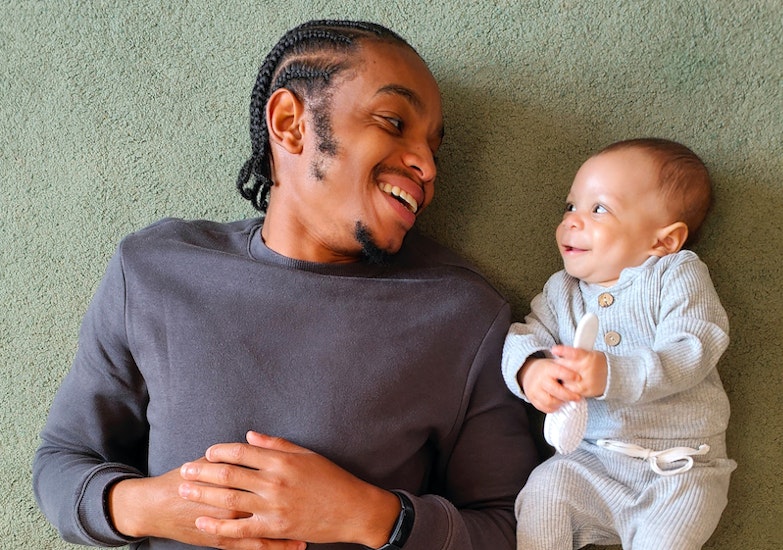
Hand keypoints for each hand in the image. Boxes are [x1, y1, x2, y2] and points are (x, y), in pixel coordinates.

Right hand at [109, 462, 301, 548]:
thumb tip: (257, 441)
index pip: (267, 479)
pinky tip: (292, 547)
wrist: (156, 505)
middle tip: (320, 508)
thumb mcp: (209, 460)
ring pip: (266, 530)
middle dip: (296, 508)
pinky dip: (274, 549)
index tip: (313, 483)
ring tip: (312, 533)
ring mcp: (228, 526)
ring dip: (291, 533)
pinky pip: (253, 548)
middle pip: (271, 506)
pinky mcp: (222, 542)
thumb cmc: (185, 478)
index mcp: (232, 479)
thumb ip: (235, 454)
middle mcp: (232, 504)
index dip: (291, 481)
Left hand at [178, 431, 399, 547]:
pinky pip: (240, 528)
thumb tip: (249, 436)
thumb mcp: (307, 454)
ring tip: (185, 489)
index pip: (241, 452)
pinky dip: (218, 525)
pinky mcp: (275, 528)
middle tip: (184, 470)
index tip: (207, 453)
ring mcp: (273, 506)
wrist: (352, 510)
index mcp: (282, 460)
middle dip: (202, 471)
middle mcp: (274, 481)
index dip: (220, 451)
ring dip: (203, 493)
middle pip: (229, 474)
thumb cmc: (332, 479)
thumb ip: (277, 445)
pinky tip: (203, 522)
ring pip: (229, 498)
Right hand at [519, 357, 581, 412]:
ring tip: (567, 401)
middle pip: (556, 390)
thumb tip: (582, 375)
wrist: (528, 373)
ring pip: (550, 401)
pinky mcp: (532, 399)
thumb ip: (566, 368)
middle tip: (578, 397)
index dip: (569, 375)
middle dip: (569, 395)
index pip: (559, 371)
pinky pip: (544, 408)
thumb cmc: (547, 370)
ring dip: (561, 403)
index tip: (579, 378)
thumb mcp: (554, 364)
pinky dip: (553, 408)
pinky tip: (559, 404)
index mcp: (547, 369)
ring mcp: (535, 390)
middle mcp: (540, 379)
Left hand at [549, 345, 607, 397]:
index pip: (574, 353)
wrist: (610, 376)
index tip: (554, 350)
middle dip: (558, 365)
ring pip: (565, 379)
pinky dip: (566, 386)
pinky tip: (567, 382)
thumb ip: (575, 353)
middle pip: (565, 367)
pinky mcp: (585, 391)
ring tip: (563, 373)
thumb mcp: (589, 353)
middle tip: (556, 363)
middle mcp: (588, 370)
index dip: (563, 351)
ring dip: (561, 377)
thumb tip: (559, 351)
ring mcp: (587, 382)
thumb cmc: (596, 363)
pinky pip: (570, 390)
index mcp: (588, 358)